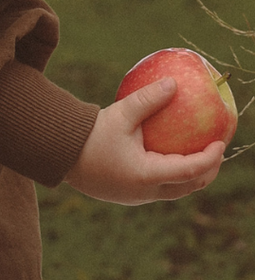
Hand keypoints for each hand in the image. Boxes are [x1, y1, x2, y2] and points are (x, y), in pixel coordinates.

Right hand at [65, 77, 224, 204]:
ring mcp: (135, 197)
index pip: (192, 170)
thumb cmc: (88, 135)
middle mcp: (145, 192)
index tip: (220, 142)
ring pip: (174, 191)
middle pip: (189, 187)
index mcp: (147, 175)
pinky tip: (168, 157)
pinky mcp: (125, 195)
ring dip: (190, 176)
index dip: (211, 157)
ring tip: (196, 155)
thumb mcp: (120, 114)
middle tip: (215, 150)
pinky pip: (158, 188)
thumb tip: (174, 83)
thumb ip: (148, 99)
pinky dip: (171, 176)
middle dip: (208, 171)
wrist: (58, 154)